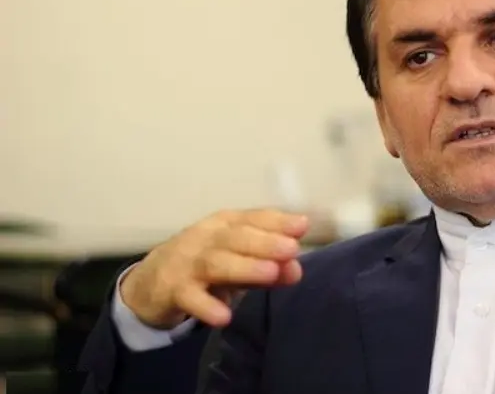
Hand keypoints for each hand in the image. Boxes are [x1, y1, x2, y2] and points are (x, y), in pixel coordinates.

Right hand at [119, 209, 308, 328]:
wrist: (150, 281)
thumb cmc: (205, 265)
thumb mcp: (238, 262)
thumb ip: (268, 265)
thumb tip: (296, 270)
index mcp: (224, 224)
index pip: (252, 218)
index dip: (277, 221)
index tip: (302, 226)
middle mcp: (205, 237)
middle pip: (235, 237)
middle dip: (265, 242)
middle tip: (291, 249)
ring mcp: (186, 262)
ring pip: (216, 262)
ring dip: (244, 267)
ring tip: (270, 274)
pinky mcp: (172, 290)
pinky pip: (189, 297)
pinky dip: (206, 306)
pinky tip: (224, 316)